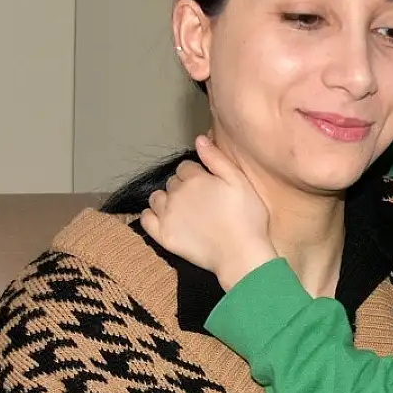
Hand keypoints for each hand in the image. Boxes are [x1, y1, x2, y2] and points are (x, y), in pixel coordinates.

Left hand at [140, 135, 277, 289]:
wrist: (240, 254)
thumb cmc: (247, 217)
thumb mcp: (240, 181)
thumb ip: (217, 159)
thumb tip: (199, 138)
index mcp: (195, 178)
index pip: (186, 167)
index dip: (198, 174)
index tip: (209, 186)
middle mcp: (176, 193)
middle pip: (172, 181)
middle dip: (183, 186)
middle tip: (201, 201)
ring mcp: (166, 215)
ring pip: (157, 198)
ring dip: (167, 199)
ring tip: (184, 210)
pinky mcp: (162, 235)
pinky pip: (146, 219)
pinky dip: (151, 215)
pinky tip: (164, 218)